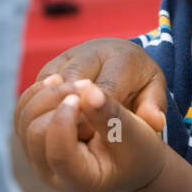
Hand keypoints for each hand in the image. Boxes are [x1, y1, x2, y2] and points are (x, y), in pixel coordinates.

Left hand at [15, 78, 165, 191]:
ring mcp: (37, 157)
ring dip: (46, 93)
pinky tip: (60, 80)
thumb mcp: (137, 134)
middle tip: (87, 82)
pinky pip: (22, 110)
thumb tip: (88, 91)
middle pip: (36, 131)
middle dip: (58, 101)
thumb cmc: (138, 148)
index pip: (59, 153)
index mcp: (81, 180)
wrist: (130, 156)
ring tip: (75, 81)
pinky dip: (38, 92)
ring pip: (24, 118)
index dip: (66, 119)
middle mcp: (52, 174)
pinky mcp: (32, 139)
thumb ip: (112, 115)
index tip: (87, 90)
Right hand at [34, 38, 166, 134]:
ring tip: (66, 137)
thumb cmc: (140, 87)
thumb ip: (154, 108)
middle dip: (74, 113)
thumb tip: (153, 121)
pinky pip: (37, 89)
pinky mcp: (48, 68)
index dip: (99, 116)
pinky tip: (52, 131)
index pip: (106, 88)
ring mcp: (66, 56)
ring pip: (50, 84)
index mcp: (122, 56)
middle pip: (73, 81)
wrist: (122, 66)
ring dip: (55, 112)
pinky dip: (43, 110)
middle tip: (77, 141)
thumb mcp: (154, 96)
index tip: (97, 138)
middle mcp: (92, 50)